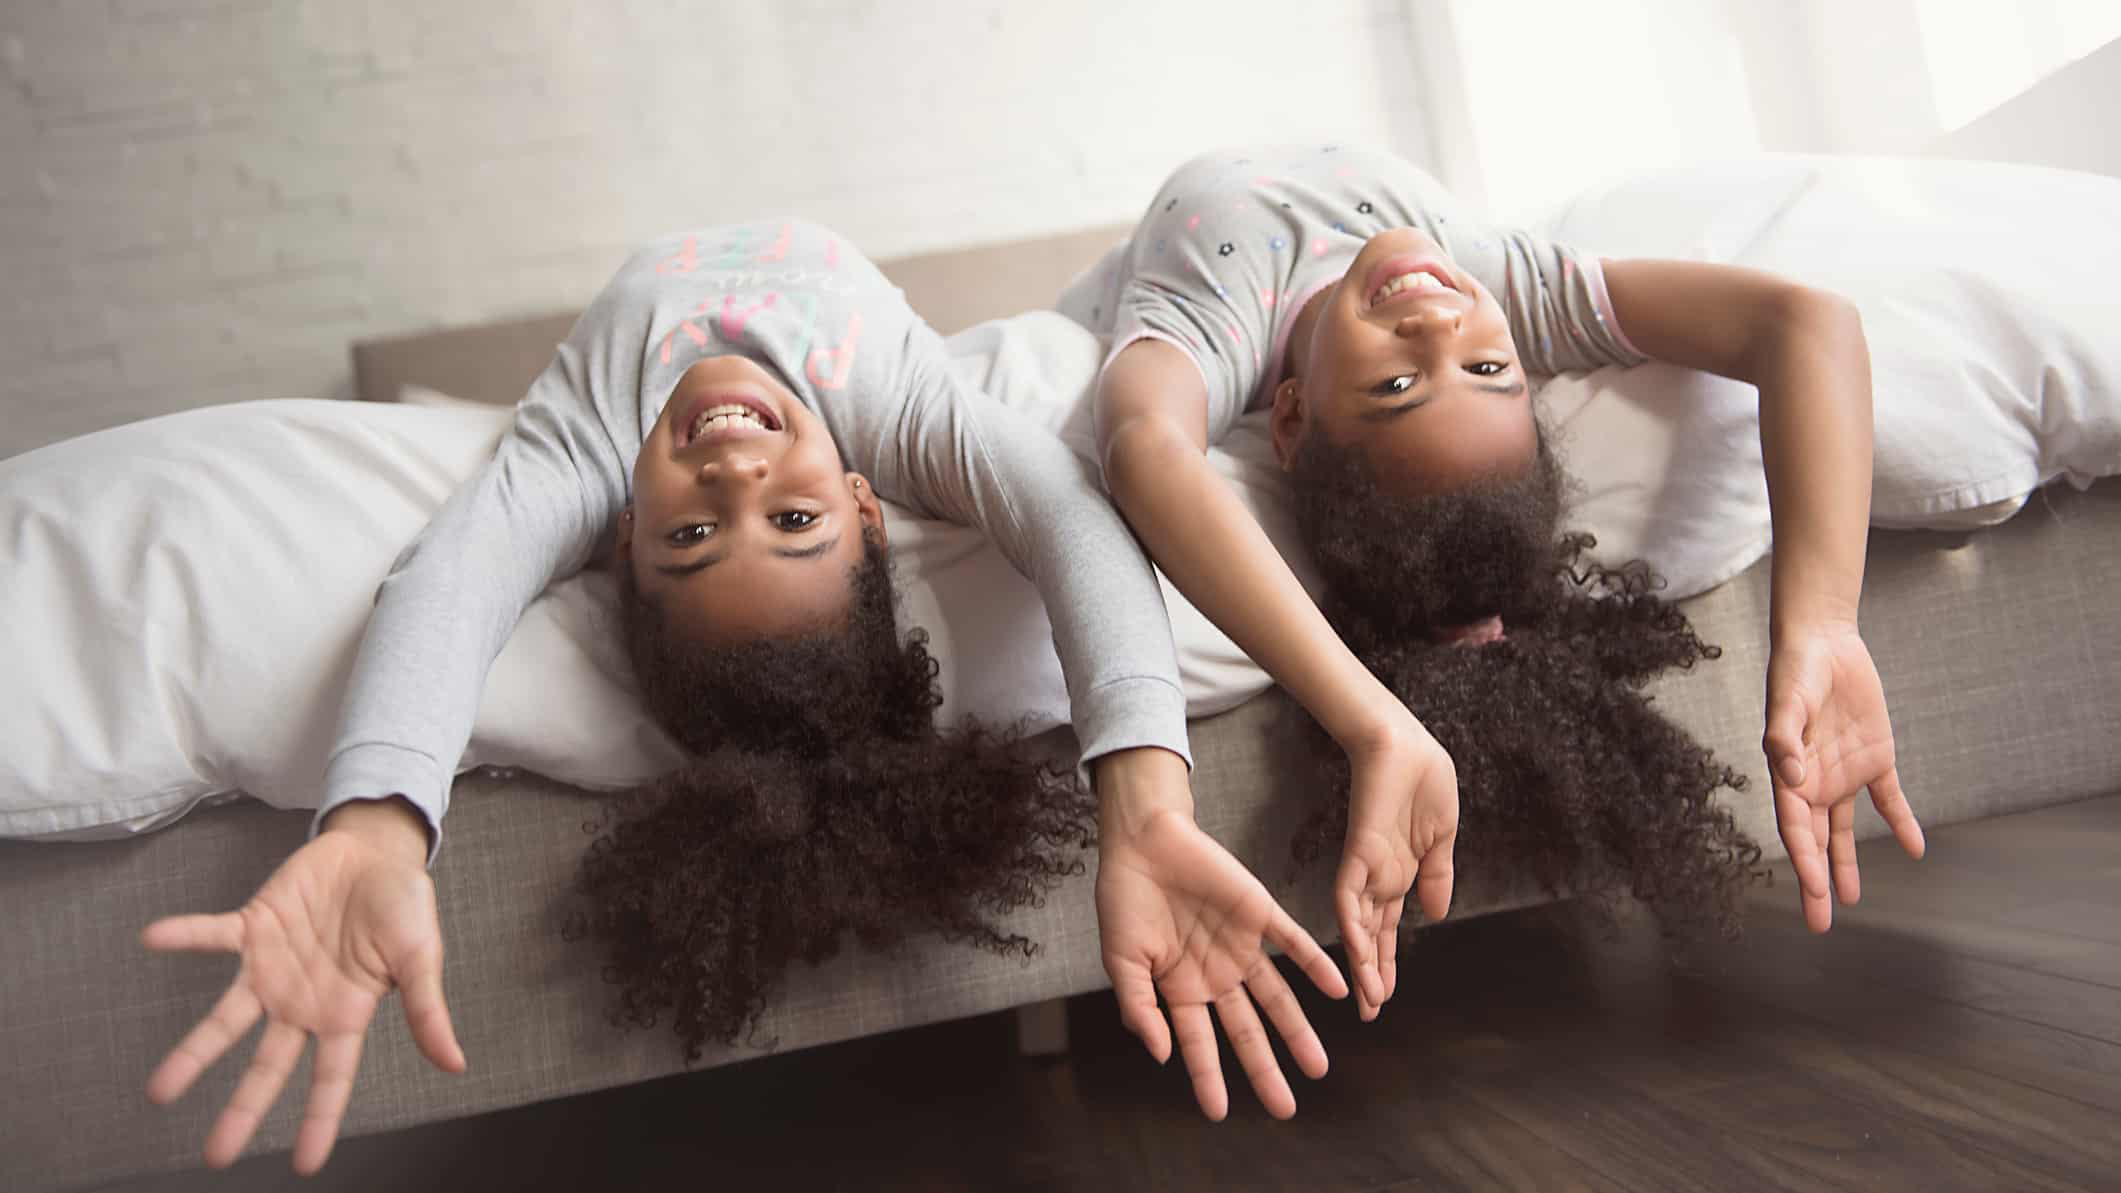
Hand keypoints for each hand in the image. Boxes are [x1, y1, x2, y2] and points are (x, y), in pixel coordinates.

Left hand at [142, 798, 464, 1172]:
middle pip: (267, 1066)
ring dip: (194, 1051)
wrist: (378, 851)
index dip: (318, 1121)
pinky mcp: (254, 925)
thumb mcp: (421, 958)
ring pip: (226, 1020)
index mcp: (345, 1014)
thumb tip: (456, 1065)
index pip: (331, 1078)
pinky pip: (213, 935)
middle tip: (216, 1155)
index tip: (305, 1166)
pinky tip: (152, 938)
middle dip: (242, 1110)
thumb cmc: (404, 906)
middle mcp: (301, 1002)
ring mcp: (272, 967)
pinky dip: (185, 936)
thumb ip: (426, 1011)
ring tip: (159, 1089)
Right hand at [1092, 749, 1348, 1120]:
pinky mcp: (1259, 912)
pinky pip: (1293, 944)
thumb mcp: (1121, 961)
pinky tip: (1337, 990)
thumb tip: (1162, 1056)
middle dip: (1265, 1069)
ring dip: (1298, 1030)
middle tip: (1286, 1109)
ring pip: (1277, 997)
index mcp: (1182, 988)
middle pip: (1247, 1031)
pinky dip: (1316, 966)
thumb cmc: (1124, 900)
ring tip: (1318, 1066)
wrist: (1143, 840)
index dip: (1208, 1078)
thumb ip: (1140, 1009)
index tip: (1219, 1114)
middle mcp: (1216, 974)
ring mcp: (1241, 946)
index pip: (1200, 1043)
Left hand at [1337, 716, 1458, 1019]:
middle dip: (1372, 975)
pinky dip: (1352, 920)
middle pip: (1371, 936)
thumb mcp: (1441, 837)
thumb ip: (1437, 875)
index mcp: (1399, 874)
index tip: (1388, 997)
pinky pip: (1349, 891)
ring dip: (1363, 961)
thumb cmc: (1422, 780)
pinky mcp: (1359, 849)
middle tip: (1371, 1015)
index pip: (1388, 928)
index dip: (1387, 962)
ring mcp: (1366, 865)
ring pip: (1358, 924)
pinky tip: (1355, 949)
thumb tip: (1436, 916)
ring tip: (1369, 998)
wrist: (1404, 741)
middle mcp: (1379, 877)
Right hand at [1763, 620, 1924, 932]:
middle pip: (1814, 841)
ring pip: (1843, 830)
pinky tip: (1916, 849)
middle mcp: (1813, 780)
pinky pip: (1888, 800)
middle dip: (1816, 882)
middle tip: (1820, 923)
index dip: (1804, 861)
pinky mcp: (1875, 759)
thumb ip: (1784, 737)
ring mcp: (1844, 772)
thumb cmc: (1797, 668)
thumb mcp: (1788, 700)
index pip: (1795, 827)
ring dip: (1846, 864)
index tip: (1814, 889)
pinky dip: (1902, 823)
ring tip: (1850, 900)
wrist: (1825, 641)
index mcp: (1789, 772)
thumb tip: (1791, 777)